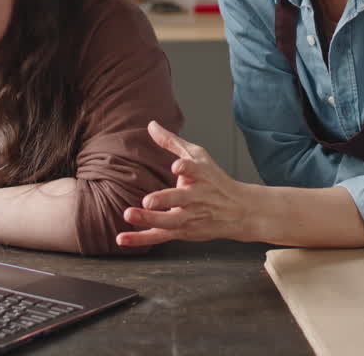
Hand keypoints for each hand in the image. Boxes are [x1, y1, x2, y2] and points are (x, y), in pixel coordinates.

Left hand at [116, 121, 255, 247]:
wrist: (240, 211)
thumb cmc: (215, 180)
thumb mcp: (199, 157)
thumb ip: (172, 142)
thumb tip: (151, 125)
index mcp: (201, 176)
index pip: (195, 170)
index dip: (186, 168)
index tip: (177, 166)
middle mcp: (196, 197)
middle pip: (181, 199)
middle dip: (165, 200)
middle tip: (148, 200)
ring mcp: (190, 217)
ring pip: (170, 221)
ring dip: (150, 219)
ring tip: (130, 214)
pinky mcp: (182, 232)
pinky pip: (160, 236)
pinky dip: (141, 238)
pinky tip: (122, 238)